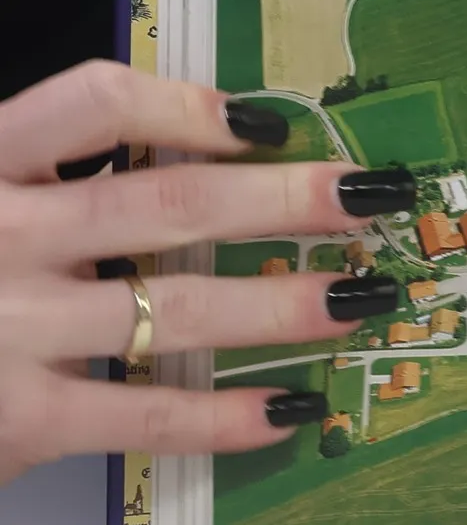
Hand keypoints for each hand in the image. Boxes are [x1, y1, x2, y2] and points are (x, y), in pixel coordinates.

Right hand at [0, 61, 414, 484]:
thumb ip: (42, 170)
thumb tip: (198, 146)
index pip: (93, 101)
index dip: (190, 104)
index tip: (268, 123)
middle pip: (166, 202)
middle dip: (286, 198)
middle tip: (372, 196)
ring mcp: (6, 331)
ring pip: (177, 307)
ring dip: (286, 303)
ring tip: (364, 296)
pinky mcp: (15, 423)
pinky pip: (147, 417)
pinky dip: (228, 416)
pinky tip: (292, 407)